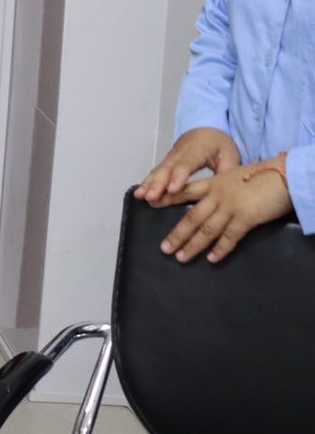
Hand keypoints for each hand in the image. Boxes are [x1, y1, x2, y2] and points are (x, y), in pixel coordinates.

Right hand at [136, 127, 241, 205]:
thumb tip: (225, 190)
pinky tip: (140, 192)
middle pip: (167, 168)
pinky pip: (156, 172)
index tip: (172, 189)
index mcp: (198, 149)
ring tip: (141, 196)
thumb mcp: (230, 156)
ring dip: (149, 183)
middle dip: (158, 183)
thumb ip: (227, 173)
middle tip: (151, 197)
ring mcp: (171, 157)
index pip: (186, 164)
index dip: (178, 177)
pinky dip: (147, 182)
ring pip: (159, 170)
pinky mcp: (167, 162)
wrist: (206, 131)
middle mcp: (180, 152)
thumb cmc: (219, 145)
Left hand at [157, 157, 292, 262]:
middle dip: (177, 234)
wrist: (284, 174)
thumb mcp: (235, 176)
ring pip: (206, 229)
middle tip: (164, 248)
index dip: (166, 198)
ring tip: (180, 257)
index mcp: (214, 183)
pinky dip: (220, 248)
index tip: (149, 203)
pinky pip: (229, 236)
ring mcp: (230, 206)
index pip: (184, 191)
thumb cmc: (263, 176)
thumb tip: (214, 202)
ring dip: (192, 245)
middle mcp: (217, 194)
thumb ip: (222, 188)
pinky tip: (211, 259)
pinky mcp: (246, 217)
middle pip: (191, 217)